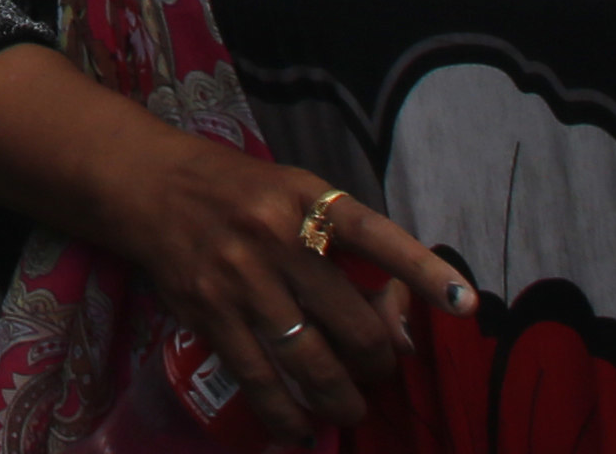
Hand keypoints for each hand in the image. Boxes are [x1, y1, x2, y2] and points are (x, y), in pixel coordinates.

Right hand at [107, 150, 456, 442]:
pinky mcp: (209, 314)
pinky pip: (260, 380)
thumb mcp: (297, 198)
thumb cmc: (240, 193)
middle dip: (378, 362)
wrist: (149, 185)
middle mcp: (277, 237)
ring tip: (348, 406)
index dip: (424, 272)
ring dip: (341, 398)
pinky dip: (286, 416)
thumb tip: (400, 331)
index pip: (377, 237)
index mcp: (308, 201)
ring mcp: (241, 279)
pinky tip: (300, 430)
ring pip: (312, 362)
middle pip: (353, 323)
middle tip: (377, 370)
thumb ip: (349, 251)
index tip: (466, 304)